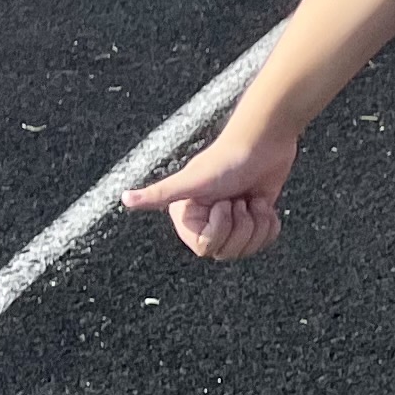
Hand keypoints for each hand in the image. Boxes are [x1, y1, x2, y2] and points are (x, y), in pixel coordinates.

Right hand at [122, 122, 297, 260]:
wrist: (264, 142)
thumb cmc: (226, 159)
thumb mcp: (191, 180)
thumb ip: (159, 193)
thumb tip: (124, 198)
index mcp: (189, 217)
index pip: (206, 248)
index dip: (220, 228)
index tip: (224, 203)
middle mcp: (208, 221)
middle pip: (228, 252)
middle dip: (241, 226)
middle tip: (239, 200)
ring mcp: (233, 221)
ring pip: (248, 248)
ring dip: (257, 223)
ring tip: (252, 200)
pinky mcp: (256, 217)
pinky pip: (265, 241)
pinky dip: (270, 223)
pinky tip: (264, 203)